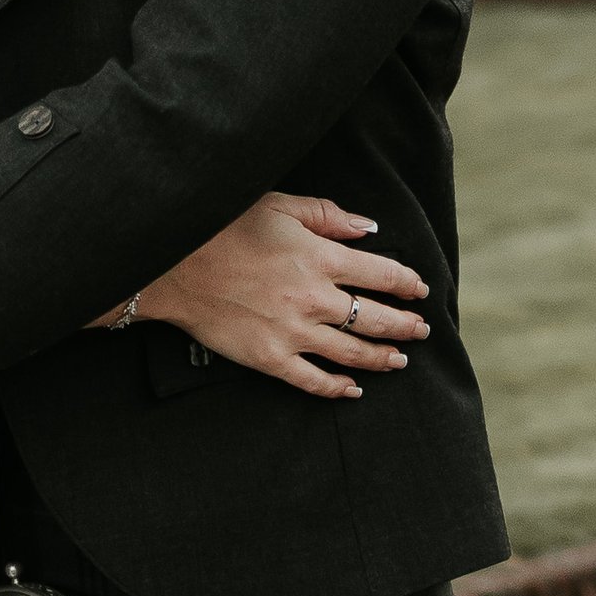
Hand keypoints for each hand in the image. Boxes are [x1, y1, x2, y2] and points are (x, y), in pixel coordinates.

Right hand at [135, 195, 429, 400]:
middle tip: (421, 330)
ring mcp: (293, 333)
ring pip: (353, 353)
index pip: (383, 274)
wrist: (173, 264)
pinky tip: (352, 389)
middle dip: (406, 325)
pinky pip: (313, 380)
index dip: (408, 283)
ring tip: (399, 359)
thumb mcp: (279, 206)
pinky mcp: (270, 358)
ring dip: (382, 358)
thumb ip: (328, 215)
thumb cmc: (224, 227)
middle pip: (376, 318)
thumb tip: (368, 228)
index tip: (420, 289)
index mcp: (320, 258)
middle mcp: (314, 299)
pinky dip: (337, 388)